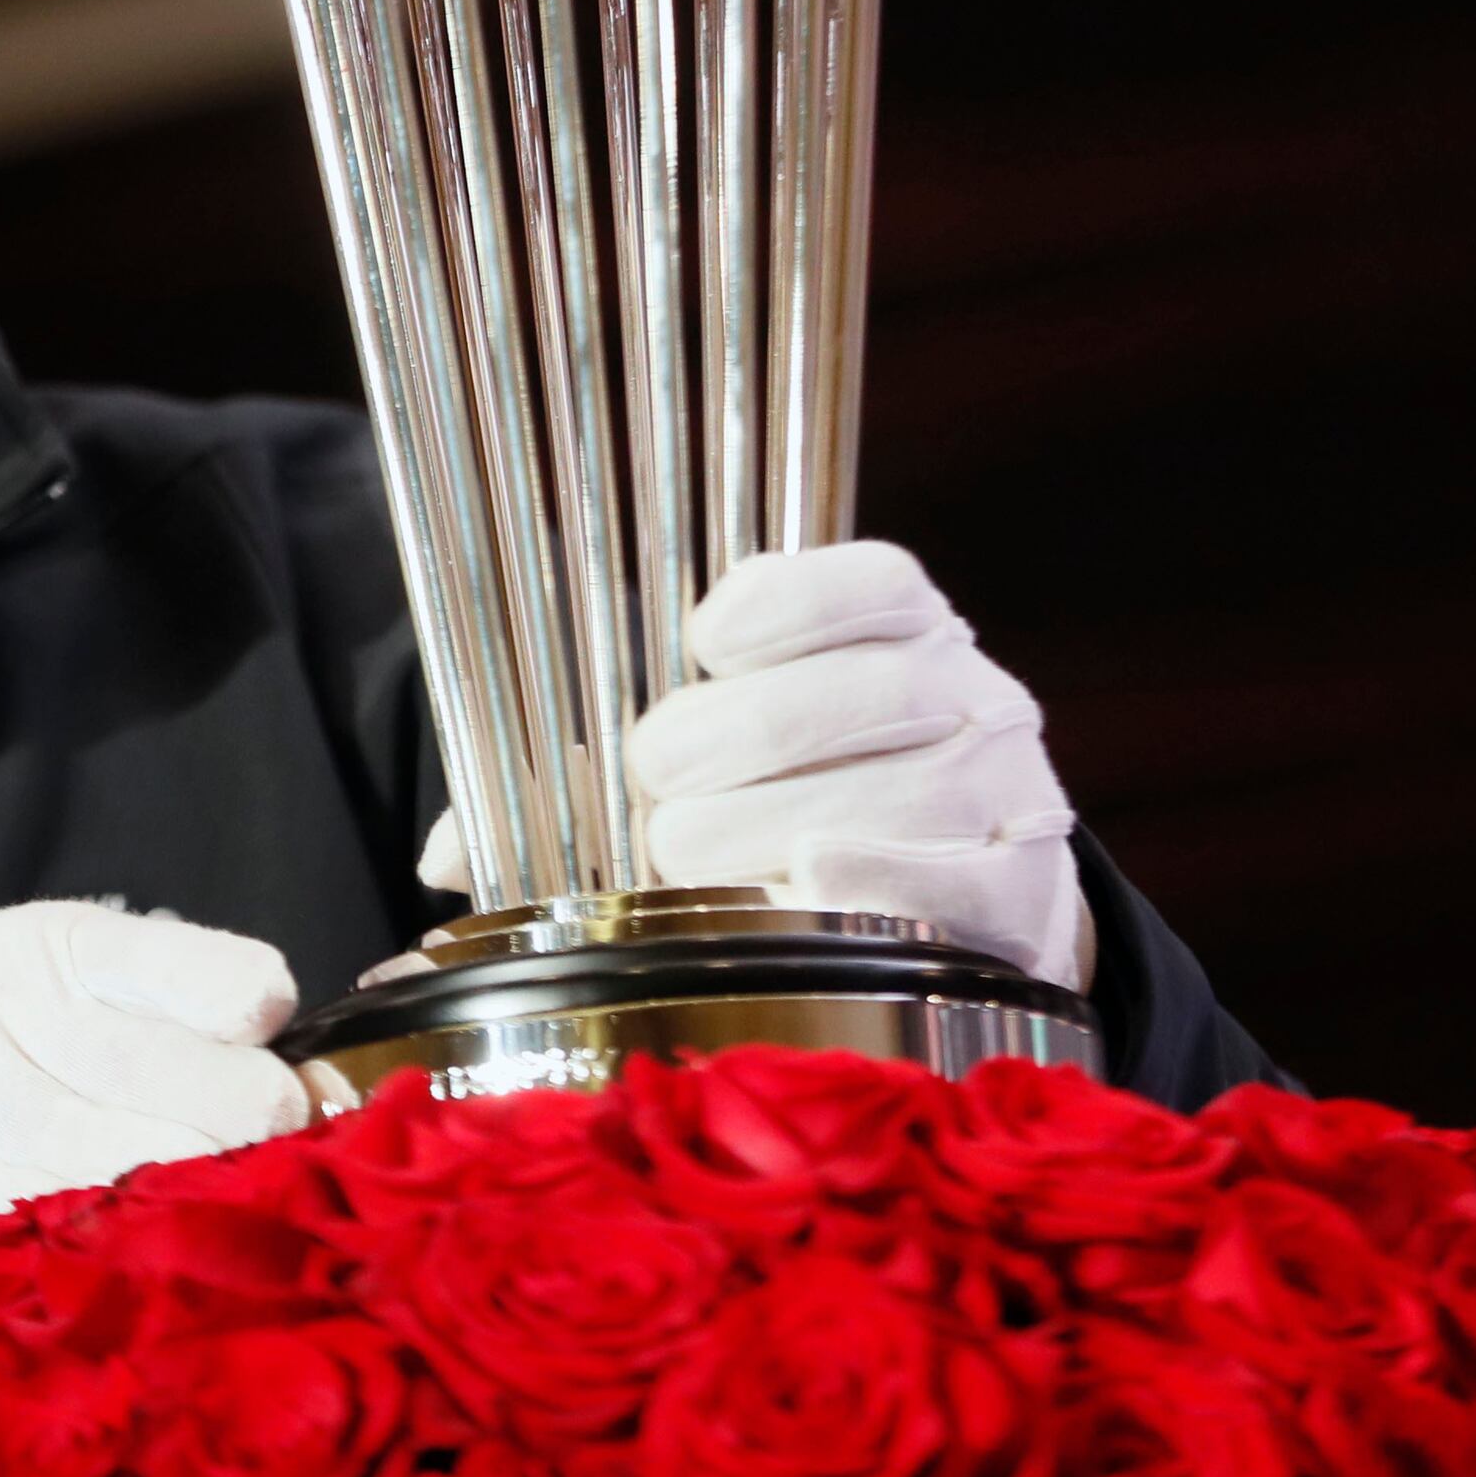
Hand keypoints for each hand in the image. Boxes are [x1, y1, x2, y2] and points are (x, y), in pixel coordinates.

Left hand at [418, 542, 1094, 990]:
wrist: (971, 894)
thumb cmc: (804, 799)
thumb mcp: (717, 752)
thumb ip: (591, 773)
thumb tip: (446, 856)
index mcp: (902, 623)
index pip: (865, 582)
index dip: (781, 604)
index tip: (704, 641)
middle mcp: (972, 691)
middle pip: (854, 698)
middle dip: (735, 741)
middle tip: (660, 787)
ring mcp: (1010, 790)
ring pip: (886, 796)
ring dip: (770, 827)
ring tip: (690, 853)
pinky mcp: (1028, 889)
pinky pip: (947, 883)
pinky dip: (867, 883)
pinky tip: (801, 883)